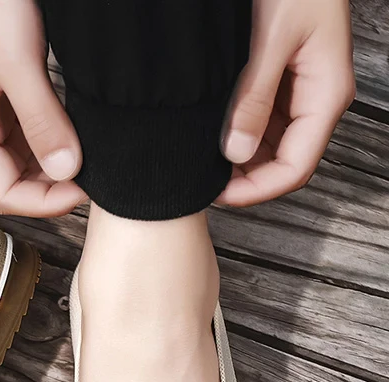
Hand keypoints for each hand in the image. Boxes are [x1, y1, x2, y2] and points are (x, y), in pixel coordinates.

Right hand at [0, 0, 85, 216]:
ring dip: (53, 166)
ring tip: (88, 155)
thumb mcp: (17, 61)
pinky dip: (49, 139)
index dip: (44, 202)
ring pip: (20, 160)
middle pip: (11, 182)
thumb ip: (42, 121)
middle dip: (51, 187)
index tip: (85, 188)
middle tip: (94, 174)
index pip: (3, 192)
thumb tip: (67, 171)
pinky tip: (73, 132)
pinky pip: (24, 133)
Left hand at [219, 0, 354, 205]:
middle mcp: (317, 99)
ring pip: (271, 147)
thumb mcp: (271, 39)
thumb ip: (254, 98)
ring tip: (203, 162)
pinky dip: (239, 136)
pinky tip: (212, 137)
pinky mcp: (284, 83)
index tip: (218, 195)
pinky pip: (264, 124)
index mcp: (326, 95)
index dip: (257, 190)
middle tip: (203, 181)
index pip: (295, 168)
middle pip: (283, 163)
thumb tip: (236, 152)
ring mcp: (301, 93)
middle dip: (245, 179)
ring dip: (240, 161)